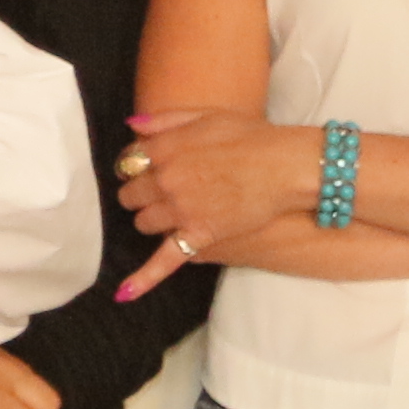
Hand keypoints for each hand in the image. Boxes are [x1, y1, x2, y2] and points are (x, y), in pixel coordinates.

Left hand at [112, 107, 298, 290]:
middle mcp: (164, 180)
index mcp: (163, 150)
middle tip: (159, 192)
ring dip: (151, 220)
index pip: (128, 162)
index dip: (136, 167)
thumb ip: (166, 120)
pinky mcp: (197, 236)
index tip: (146, 168)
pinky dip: (145, 277)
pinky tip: (124, 293)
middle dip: (140, 194)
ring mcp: (179, 210)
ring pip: (144, 223)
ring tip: (170, 215)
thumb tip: (132, 126)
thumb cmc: (251, 136)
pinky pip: (165, 260)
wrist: (283, 166)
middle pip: (131, 195)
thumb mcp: (206, 115)